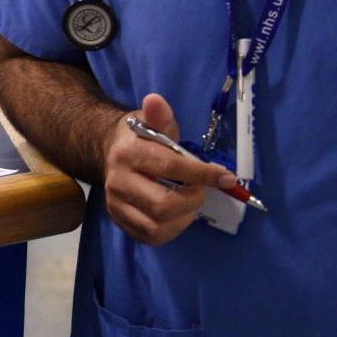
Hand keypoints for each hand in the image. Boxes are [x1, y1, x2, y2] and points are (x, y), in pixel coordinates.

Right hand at [97, 93, 240, 245]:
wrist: (109, 152)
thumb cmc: (140, 137)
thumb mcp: (151, 122)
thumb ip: (160, 115)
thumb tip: (156, 100)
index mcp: (129, 153)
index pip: (170, 167)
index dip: (203, 174)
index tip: (227, 177)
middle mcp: (118, 181)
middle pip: (163, 205)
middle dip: (192, 200)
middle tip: (198, 190)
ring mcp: (116, 204)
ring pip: (158, 226)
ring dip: (183, 217)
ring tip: (187, 202)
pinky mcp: (120, 220)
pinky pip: (151, 236)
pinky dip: (172, 229)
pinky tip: (177, 215)